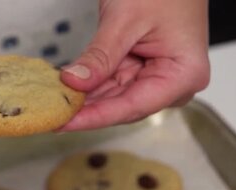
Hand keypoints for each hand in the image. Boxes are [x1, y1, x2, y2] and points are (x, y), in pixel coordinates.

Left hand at [60, 0, 209, 130]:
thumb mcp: (125, 20)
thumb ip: (101, 56)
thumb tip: (74, 84)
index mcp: (183, 75)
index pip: (132, 106)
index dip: (94, 117)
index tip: (63, 123)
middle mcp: (174, 83)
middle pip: (122, 106)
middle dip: (86, 109)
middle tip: (52, 114)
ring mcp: (158, 78)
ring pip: (114, 97)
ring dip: (85, 99)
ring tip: (55, 103)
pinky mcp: (143, 71)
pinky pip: (113, 83)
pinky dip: (91, 85)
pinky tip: (68, 90)